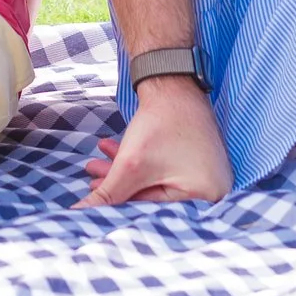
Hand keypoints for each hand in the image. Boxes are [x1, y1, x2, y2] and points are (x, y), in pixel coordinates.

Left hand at [76, 78, 232, 207]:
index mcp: (206, 195)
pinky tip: (114, 154)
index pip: (155, 210)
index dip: (122, 205)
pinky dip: (140, 163)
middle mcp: (214, 189)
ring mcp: (208, 174)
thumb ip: (107, 195)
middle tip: (93, 178)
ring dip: (125, 172)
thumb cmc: (160, 122)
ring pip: (156, 181)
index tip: (97, 199)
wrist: (173, 81)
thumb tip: (81, 215)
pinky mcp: (198, 160)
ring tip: (97, 163)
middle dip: (120, 185)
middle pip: (155, 197)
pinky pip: (164, 170)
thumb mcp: (130, 165)